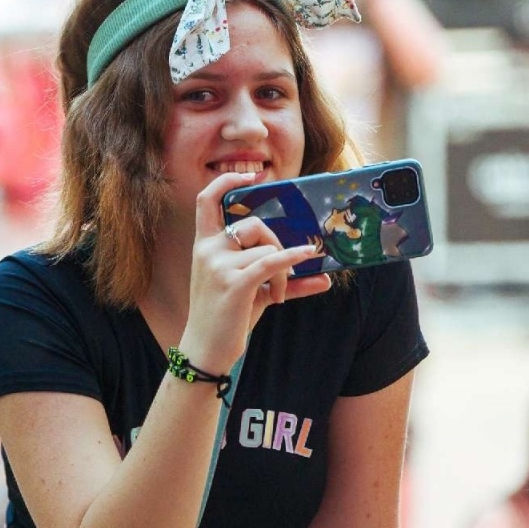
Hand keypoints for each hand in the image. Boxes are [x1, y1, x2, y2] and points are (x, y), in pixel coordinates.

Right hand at [180, 172, 331, 372]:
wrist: (206, 350)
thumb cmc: (226, 318)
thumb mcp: (250, 292)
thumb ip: (281, 278)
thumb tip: (324, 277)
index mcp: (204, 246)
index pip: (206, 201)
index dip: (225, 183)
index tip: (248, 177)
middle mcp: (207, 251)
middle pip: (252, 224)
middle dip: (275, 242)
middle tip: (280, 272)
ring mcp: (218, 266)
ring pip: (266, 247)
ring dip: (283, 271)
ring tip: (278, 294)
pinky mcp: (234, 283)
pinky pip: (271, 261)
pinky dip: (293, 258)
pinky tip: (308, 256)